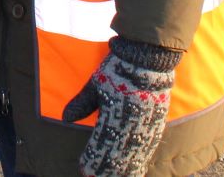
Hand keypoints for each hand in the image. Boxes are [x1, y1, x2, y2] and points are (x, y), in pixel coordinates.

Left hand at [60, 38, 179, 176]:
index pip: (101, 145)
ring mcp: (146, 123)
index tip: (84, 170)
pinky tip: (138, 168)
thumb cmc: (117, 69)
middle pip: (119, 155)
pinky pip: (149, 147)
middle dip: (108, 170)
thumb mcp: (96, 84)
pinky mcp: (158, 122)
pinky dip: (142, 160)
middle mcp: (131, 122)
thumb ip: (82, 103)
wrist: (147, 57)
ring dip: (126, 169)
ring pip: (136, 155)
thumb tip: (66, 118)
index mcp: (114, 113)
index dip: (93, 160)